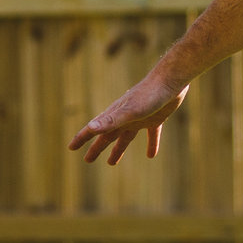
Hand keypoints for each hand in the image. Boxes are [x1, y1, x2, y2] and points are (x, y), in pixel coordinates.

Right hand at [69, 73, 191, 165]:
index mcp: (115, 116)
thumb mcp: (129, 112)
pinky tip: (151, 155)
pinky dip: (150, 145)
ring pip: (125, 137)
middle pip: (107, 136)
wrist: (171, 80)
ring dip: (118, 149)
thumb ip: (111, 121)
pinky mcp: (155, 118)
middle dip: (97, 148)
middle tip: (87, 160)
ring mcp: (140, 117)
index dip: (81, 138)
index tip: (71, 148)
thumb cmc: (149, 95)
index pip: (93, 129)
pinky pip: (151, 134)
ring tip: (112, 162)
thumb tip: (90, 128)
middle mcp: (124, 117)